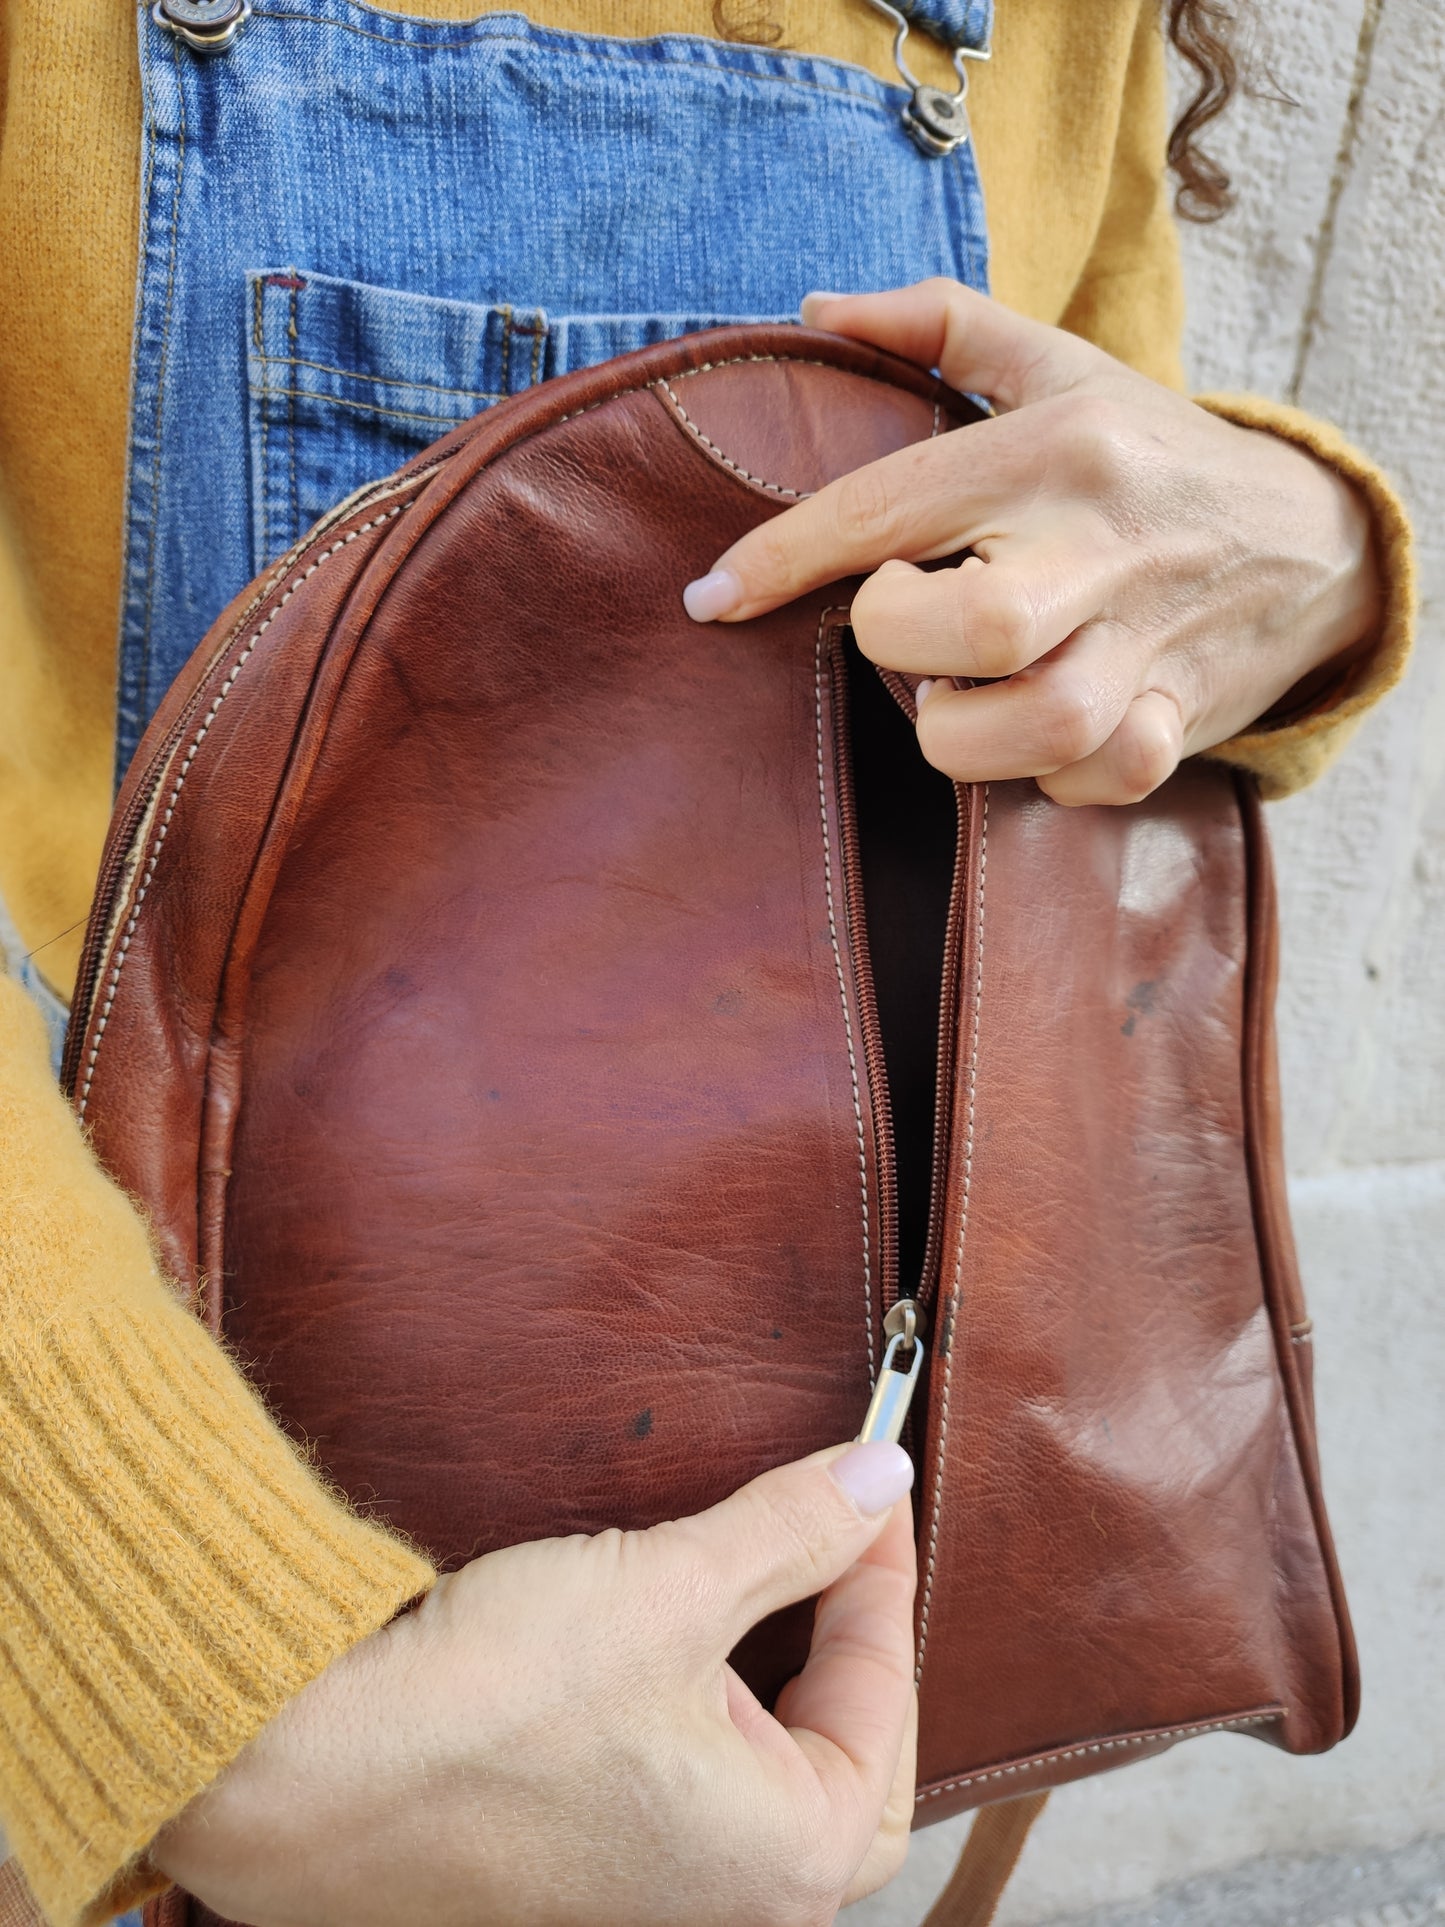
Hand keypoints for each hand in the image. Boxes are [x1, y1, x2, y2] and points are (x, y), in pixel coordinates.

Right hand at [152, 1442, 917, 1926]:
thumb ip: (791, 1531)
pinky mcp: (593, 1878)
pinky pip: (696, 1792)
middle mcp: (734, 1907)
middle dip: (850, 1649)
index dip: (879, 1573)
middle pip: (852, 1761)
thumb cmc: (489, 1703)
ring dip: (781, 1678)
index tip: (866, 1489)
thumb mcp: (668, 1589)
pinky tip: (681, 1650)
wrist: (308, 1769)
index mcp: (787, 1858)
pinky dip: (714, 1714)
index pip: (885, 1696)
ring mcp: (657, 1903)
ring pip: (772, 1778)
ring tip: (765, 1581)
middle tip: (834, 1546)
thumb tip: (879, 1478)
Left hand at [683, 280, 1379, 805]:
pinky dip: (1051, 778)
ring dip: (966, 731)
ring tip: (963, 694)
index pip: (888, 505)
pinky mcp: (1182, 716)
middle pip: (970, 628)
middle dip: (898, 644)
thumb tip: (813, 310)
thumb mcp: (1060, 366)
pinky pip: (1098, 775)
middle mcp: (1101, 542)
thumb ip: (938, 327)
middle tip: (904, 627)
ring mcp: (1148, 638)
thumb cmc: (1149, 454)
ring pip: (1034, 726)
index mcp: (1053, 447)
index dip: (781, 558)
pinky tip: (1038, 739)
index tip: (711, 597)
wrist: (1311, 540)